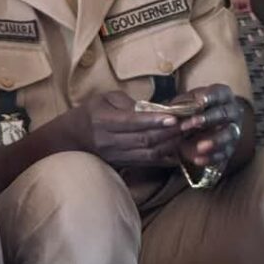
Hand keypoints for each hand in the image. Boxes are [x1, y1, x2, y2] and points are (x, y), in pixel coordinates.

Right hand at [63, 91, 183, 165]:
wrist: (71, 139)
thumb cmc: (90, 113)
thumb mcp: (104, 99)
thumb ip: (126, 102)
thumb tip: (150, 109)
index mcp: (103, 121)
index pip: (132, 122)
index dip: (154, 121)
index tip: (174, 117)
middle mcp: (109, 141)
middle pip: (144, 139)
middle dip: (170, 132)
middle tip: (191, 123)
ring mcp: (116, 156)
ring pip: (149, 153)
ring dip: (171, 144)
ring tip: (188, 134)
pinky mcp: (123, 165)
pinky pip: (148, 162)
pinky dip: (166, 156)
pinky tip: (180, 149)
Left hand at [175, 84, 242, 169]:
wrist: (195, 132)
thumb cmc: (190, 112)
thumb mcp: (184, 105)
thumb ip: (179, 108)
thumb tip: (169, 115)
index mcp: (222, 96)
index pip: (220, 93)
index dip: (211, 97)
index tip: (199, 102)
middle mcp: (232, 112)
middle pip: (225, 113)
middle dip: (208, 119)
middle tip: (192, 123)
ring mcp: (233, 131)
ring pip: (229, 134)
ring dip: (215, 140)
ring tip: (200, 146)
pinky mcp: (229, 149)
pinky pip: (223, 154)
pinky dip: (211, 157)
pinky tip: (198, 159)